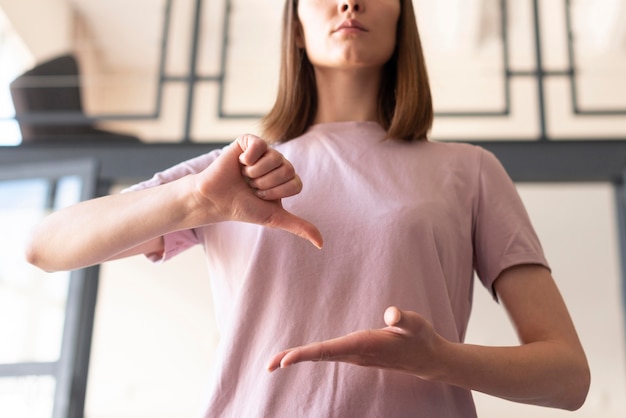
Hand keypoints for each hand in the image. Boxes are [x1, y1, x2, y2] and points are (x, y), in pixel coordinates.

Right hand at [194, 134, 322, 247]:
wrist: (217, 200)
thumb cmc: (244, 208)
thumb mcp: (274, 218)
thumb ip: (299, 227)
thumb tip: (321, 244)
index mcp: (287, 178)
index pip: (296, 184)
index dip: (276, 193)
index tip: (261, 197)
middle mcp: (279, 163)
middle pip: (287, 170)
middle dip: (266, 184)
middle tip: (251, 186)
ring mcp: (265, 151)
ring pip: (274, 158)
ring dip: (255, 173)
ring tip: (244, 176)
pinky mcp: (250, 141)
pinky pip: (259, 145)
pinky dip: (247, 158)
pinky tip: (239, 163)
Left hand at [267, 306, 443, 378]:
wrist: (428, 359)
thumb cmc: (420, 338)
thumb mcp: (416, 325)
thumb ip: (403, 319)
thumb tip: (391, 314)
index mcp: (365, 345)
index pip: (330, 350)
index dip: (307, 354)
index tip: (286, 360)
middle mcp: (356, 353)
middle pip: (320, 356)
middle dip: (294, 358)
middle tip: (269, 364)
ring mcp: (356, 356)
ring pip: (322, 356)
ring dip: (299, 357)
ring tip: (276, 361)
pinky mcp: (357, 353)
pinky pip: (328, 355)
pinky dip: (311, 355)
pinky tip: (300, 355)